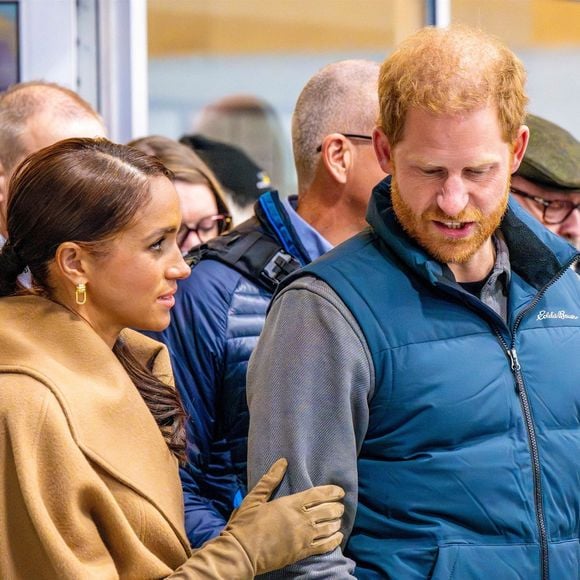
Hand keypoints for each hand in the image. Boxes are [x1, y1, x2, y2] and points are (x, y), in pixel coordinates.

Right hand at [223, 458, 344, 574]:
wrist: (241, 553)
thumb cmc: (245, 524)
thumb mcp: (255, 498)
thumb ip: (270, 479)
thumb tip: (283, 461)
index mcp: (290, 504)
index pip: (317, 494)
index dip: (332, 492)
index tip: (340, 491)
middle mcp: (300, 520)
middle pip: (327, 510)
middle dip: (337, 507)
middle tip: (340, 505)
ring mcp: (303, 537)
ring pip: (328, 528)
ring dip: (336, 522)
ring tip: (339, 519)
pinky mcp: (302, 553)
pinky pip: (324, 546)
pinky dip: (334, 541)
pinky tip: (338, 537)